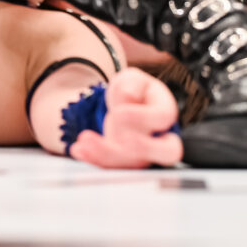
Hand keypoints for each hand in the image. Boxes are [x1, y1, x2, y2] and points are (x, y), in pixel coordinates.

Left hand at [68, 68, 182, 168]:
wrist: (120, 108)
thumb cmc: (132, 92)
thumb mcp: (131, 79)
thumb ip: (132, 83)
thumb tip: (130, 97)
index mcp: (165, 110)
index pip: (163, 118)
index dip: (141, 117)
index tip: (119, 112)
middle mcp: (161, 137)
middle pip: (167, 152)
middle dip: (143, 149)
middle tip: (120, 139)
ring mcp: (146, 154)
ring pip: (135, 163)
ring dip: (107, 154)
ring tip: (84, 141)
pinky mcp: (127, 163)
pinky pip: (115, 167)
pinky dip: (94, 159)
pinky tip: (79, 150)